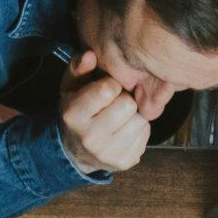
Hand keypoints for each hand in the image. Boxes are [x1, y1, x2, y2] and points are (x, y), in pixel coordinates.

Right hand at [57, 49, 152, 174]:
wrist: (76, 151)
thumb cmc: (79, 109)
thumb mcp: (72, 86)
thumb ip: (79, 67)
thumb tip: (90, 54)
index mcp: (74, 114)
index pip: (108, 89)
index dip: (111, 85)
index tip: (105, 90)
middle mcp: (89, 137)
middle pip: (128, 105)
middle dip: (124, 101)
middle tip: (113, 105)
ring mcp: (107, 154)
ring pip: (140, 120)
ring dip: (133, 116)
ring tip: (119, 119)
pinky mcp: (124, 162)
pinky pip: (145, 135)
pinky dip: (138, 131)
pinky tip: (124, 131)